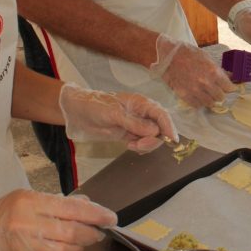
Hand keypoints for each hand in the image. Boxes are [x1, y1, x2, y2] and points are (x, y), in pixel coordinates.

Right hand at [0, 190, 116, 250]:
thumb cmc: (9, 209)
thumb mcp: (32, 195)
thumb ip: (61, 202)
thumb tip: (89, 207)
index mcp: (32, 203)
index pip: (71, 209)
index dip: (95, 214)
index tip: (110, 218)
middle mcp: (28, 225)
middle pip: (72, 233)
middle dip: (91, 233)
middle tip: (99, 231)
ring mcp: (26, 247)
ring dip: (81, 247)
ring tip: (83, 241)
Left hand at [58, 83, 176, 151]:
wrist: (78, 112)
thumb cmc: (95, 106)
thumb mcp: (114, 113)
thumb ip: (133, 123)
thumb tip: (154, 131)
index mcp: (141, 103)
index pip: (161, 114)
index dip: (169, 127)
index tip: (172, 140)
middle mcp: (142, 114)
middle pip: (159, 128)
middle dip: (153, 139)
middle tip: (138, 146)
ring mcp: (136, 125)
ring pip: (152, 137)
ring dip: (146, 145)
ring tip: (131, 146)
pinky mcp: (129, 134)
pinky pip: (143, 142)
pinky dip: (141, 147)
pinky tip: (131, 147)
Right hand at [149, 34, 234, 108]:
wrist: (169, 55)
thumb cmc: (188, 53)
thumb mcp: (207, 57)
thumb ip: (218, 70)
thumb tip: (230, 77)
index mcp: (213, 71)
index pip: (228, 87)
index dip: (229, 87)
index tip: (228, 87)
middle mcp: (205, 82)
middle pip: (220, 97)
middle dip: (221, 94)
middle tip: (218, 90)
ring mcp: (194, 90)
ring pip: (210, 103)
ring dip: (211, 100)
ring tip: (208, 94)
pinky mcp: (184, 95)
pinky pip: (197, 105)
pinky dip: (200, 102)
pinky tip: (199, 97)